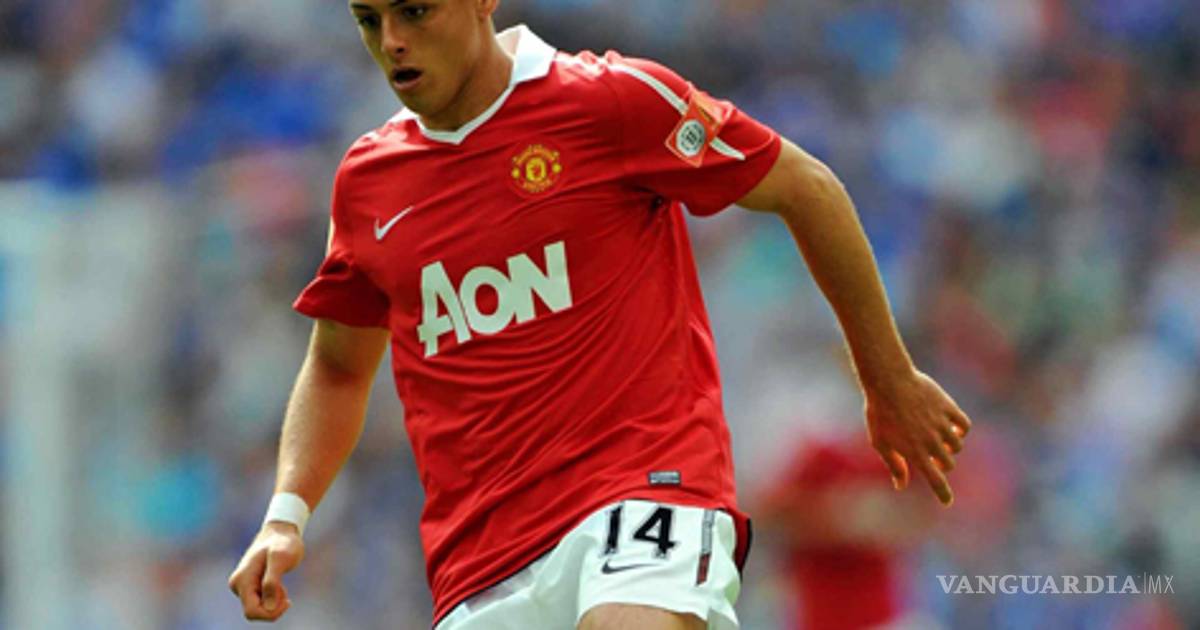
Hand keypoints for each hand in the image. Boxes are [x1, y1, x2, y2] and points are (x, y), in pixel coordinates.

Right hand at [228, 521, 304, 621]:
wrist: (281, 531)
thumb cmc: (283, 542)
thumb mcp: (281, 558)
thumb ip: (272, 581)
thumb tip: (268, 605)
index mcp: (242, 579)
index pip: (252, 612)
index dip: (271, 612)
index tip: (288, 600)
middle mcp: (237, 584)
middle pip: (254, 613)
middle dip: (273, 607)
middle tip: (285, 589)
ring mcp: (241, 585)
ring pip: (258, 608)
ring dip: (274, 602)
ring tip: (282, 584)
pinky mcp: (249, 586)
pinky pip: (260, 602)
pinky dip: (273, 598)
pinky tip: (280, 586)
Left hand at [864, 370, 971, 505]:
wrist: (889, 381)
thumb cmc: (879, 412)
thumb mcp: (880, 441)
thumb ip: (894, 464)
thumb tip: (901, 485)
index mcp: (915, 452)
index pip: (935, 480)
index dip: (943, 494)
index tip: (947, 501)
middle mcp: (932, 441)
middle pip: (948, 464)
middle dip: (942, 464)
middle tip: (931, 456)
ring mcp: (942, 424)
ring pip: (957, 446)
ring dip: (950, 447)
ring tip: (938, 439)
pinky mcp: (948, 408)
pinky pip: (964, 425)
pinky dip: (961, 430)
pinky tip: (952, 427)